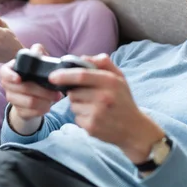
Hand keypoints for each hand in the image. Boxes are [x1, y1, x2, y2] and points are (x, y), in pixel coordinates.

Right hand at [0, 44, 61, 134]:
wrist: (34, 95)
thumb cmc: (36, 75)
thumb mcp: (37, 63)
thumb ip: (38, 53)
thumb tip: (37, 49)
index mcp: (10, 71)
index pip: (3, 72)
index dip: (10, 76)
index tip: (19, 79)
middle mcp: (8, 86)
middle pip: (23, 88)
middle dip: (43, 90)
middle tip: (57, 92)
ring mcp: (13, 99)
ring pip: (30, 102)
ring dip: (46, 100)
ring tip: (55, 97)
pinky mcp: (20, 112)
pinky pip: (33, 112)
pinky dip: (44, 109)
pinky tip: (49, 105)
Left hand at [49, 54, 165, 163]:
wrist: (134, 129)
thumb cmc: (123, 100)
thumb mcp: (119, 78)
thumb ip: (103, 63)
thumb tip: (82, 57)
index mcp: (110, 82)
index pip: (81, 76)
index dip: (64, 75)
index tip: (52, 76)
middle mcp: (103, 97)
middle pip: (73, 92)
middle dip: (75, 93)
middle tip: (89, 96)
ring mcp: (97, 114)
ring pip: (73, 105)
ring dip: (78, 105)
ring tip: (94, 107)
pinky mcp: (92, 127)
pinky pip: (76, 117)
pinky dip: (81, 117)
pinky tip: (95, 117)